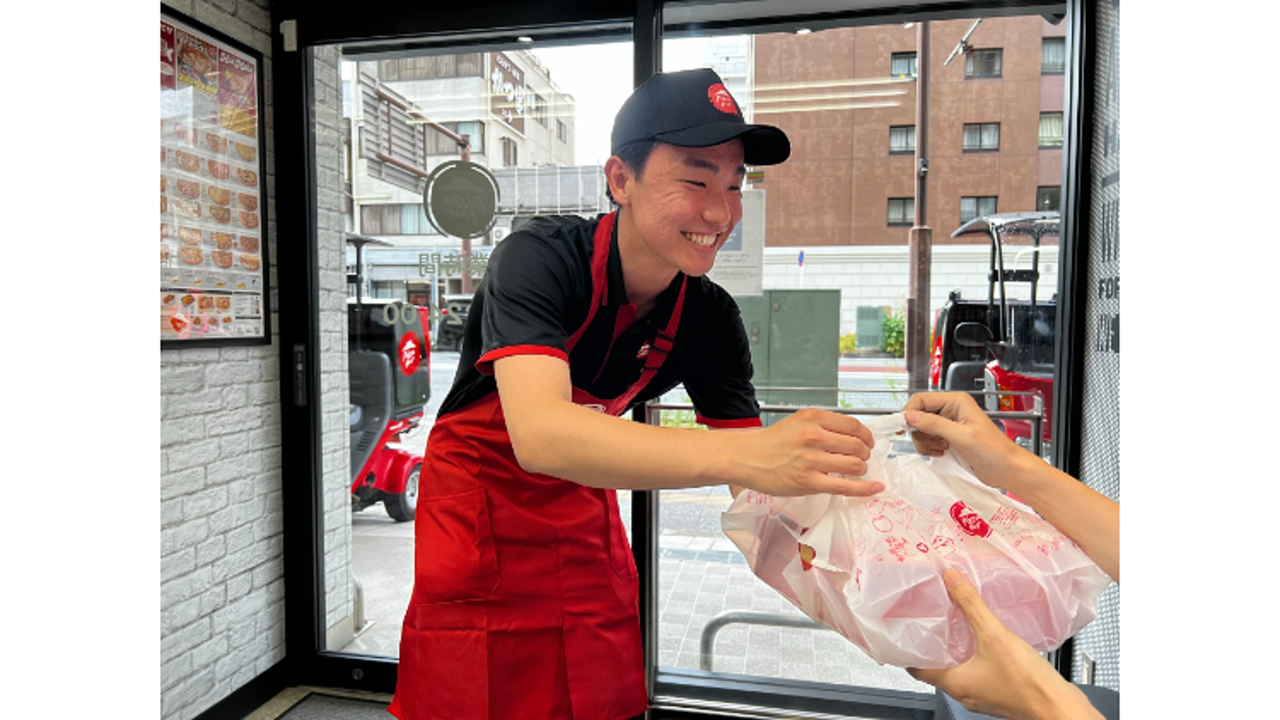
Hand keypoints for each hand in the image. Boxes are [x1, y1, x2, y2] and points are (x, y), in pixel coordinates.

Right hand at [737, 408, 881, 497]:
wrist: (747, 458)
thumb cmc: (771, 442)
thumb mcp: (798, 422)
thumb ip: (823, 425)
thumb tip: (854, 437)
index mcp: (813, 418)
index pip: (854, 425)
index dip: (866, 435)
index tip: (868, 442)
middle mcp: (814, 436)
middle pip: (857, 445)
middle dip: (865, 453)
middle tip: (861, 457)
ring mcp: (812, 460)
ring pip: (855, 464)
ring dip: (861, 468)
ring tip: (855, 470)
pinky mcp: (809, 482)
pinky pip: (845, 486)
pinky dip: (864, 488)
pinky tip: (875, 488)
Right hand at [903, 391, 1034, 493]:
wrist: (1006, 469)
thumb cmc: (993, 450)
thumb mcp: (961, 436)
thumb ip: (934, 424)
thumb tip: (910, 416)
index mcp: (956, 402)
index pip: (921, 399)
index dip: (910, 412)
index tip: (903, 427)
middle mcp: (951, 410)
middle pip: (919, 415)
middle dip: (920, 431)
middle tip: (932, 442)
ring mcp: (949, 425)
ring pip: (922, 429)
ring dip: (926, 442)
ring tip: (941, 449)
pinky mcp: (948, 438)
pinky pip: (928, 440)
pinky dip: (930, 448)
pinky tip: (943, 452)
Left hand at [907, 569, 1102, 719]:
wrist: (1059, 708)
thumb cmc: (1027, 683)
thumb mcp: (994, 636)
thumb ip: (971, 605)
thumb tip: (951, 579)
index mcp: (954, 684)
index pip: (916, 668)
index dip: (907, 649)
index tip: (904, 629)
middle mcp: (964, 693)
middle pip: (936, 668)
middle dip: (933, 644)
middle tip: (930, 620)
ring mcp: (982, 696)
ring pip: (959, 670)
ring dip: (955, 650)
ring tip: (956, 624)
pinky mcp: (999, 694)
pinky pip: (979, 673)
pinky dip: (975, 657)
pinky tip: (985, 639)